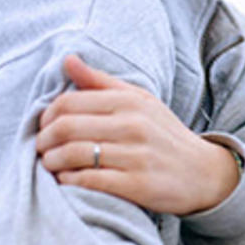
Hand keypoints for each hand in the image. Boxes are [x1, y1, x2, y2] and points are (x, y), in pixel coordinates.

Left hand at [36, 55, 239, 214]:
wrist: (203, 171)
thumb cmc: (164, 133)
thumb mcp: (140, 100)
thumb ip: (101, 82)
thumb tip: (67, 59)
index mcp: (131, 101)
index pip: (70, 101)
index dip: (47, 115)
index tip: (45, 126)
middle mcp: (134, 125)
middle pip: (66, 127)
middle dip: (43, 140)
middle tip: (41, 149)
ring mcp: (136, 156)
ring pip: (73, 155)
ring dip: (51, 163)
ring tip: (50, 165)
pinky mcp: (138, 185)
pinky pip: (89, 182)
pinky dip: (69, 182)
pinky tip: (68, 181)